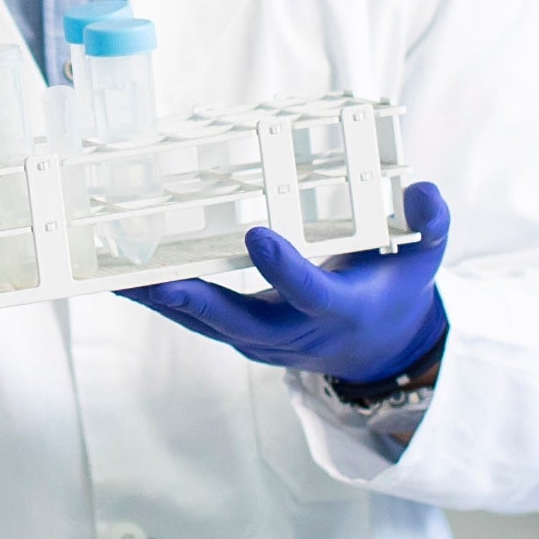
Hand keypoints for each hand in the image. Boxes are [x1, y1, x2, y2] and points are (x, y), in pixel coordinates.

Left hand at [129, 182, 450, 385]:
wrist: (374, 347)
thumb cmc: (393, 290)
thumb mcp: (421, 259)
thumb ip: (429, 225)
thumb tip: (424, 191)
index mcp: (339, 310)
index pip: (310, 292)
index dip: (284, 268)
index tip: (257, 234)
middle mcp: (293, 333)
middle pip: (238, 321)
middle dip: (195, 301)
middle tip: (154, 277)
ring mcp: (258, 340)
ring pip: (202, 322)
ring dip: (156, 299)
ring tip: (109, 272)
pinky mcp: (233, 335)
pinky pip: (191, 318)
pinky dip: (156, 297)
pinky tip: (116, 274)